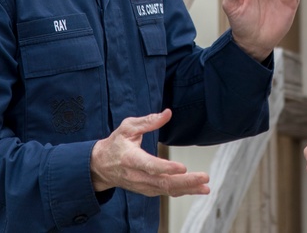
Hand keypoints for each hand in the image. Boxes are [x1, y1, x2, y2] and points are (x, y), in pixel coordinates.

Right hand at [90, 109, 209, 196]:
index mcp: (130, 159)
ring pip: (166, 190)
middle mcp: (136, 176)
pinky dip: (182, 191)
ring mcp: (142, 185)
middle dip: (185, 182)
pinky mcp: (147, 189)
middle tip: (203, 177)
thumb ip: (148, 121)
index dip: (166, 168)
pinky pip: (166, 192)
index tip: (182, 167)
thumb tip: (167, 113)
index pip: (149, 166)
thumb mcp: (127, 127)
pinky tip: (196, 188)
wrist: (101, 166)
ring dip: (187, 189)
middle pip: (162, 182)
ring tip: (205, 187)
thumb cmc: (116, 143)